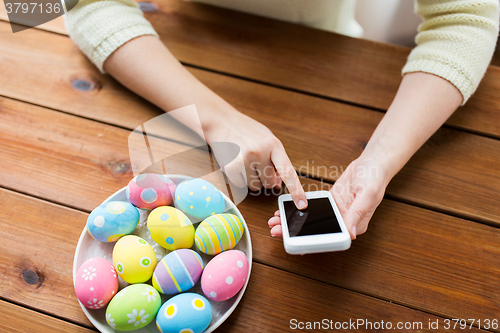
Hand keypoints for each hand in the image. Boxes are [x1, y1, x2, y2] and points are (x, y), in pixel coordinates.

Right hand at [205, 110, 307, 208]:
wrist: (222, 121)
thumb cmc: (247, 131)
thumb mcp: (268, 140)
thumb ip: (276, 161)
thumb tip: (278, 184)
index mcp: (273, 145)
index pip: (288, 172)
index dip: (296, 190)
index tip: (302, 204)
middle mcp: (260, 152)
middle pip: (270, 184)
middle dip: (266, 179)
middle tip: (258, 164)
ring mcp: (244, 160)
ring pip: (256, 186)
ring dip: (253, 179)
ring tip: (246, 161)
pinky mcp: (231, 167)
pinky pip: (242, 186)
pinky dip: (240, 179)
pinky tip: (237, 163)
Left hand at [268, 156, 388, 238]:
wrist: (372, 162)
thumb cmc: (375, 178)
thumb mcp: (367, 195)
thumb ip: (357, 214)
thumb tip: (349, 233)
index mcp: (354, 225)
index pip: (330, 239)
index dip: (311, 243)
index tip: (295, 244)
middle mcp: (344, 221)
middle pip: (317, 232)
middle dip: (295, 233)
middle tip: (276, 231)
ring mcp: (336, 211)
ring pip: (311, 221)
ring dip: (294, 222)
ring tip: (276, 221)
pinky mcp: (330, 201)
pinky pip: (312, 208)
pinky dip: (299, 210)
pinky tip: (285, 210)